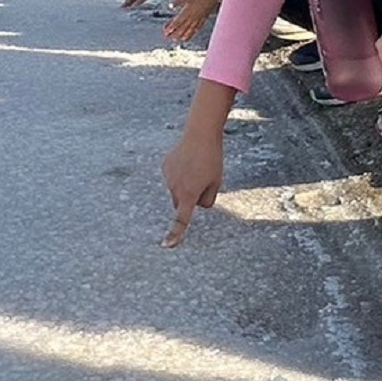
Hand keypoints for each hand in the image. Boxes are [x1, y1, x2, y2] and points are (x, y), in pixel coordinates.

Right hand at [161, 129, 223, 247]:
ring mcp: (168, 176)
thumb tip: (197, 205)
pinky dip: (180, 173)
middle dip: (188, 199)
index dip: (175, 234)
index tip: (167, 245)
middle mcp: (175, 188)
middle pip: (180, 203)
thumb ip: (207, 200)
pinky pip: (173, 177)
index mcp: (189, 194)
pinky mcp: (165, 166)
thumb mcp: (216, 183)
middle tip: (203, 182)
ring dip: (185, 184)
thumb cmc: (212, 160)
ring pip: (176, 189)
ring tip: (197, 166)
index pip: (181, 219)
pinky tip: (189, 160)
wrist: (200, 135)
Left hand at [163, 0, 222, 42]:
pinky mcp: (203, 19)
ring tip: (179, 40)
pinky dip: (193, 33)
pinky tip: (191, 35)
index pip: (177, 22)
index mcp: (187, 11)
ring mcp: (198, 19)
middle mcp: (192, 17)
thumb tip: (170, 6)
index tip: (166, 32)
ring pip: (190, 30)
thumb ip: (178, 1)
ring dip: (184, 35)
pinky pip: (198, 28)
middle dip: (175, 34)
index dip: (171, 28)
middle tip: (169, 39)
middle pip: (182, 28)